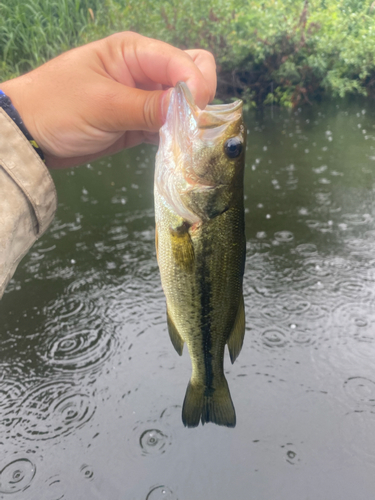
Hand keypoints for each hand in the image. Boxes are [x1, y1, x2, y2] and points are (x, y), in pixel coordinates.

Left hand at [1, 32, 215, 167]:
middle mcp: (144, 71)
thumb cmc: (58, 108)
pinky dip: (176, 137)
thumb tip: (190, 110)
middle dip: (198, 99)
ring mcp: (144, 98)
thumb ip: (148, 107)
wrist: (30, 135)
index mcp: (134, 52)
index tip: (196, 115)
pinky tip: (176, 151)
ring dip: (189, 122)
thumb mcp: (103, 105)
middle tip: (192, 126)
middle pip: (191, 75)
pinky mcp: (140, 123)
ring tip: (186, 144)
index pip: (183, 60)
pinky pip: (169, 127)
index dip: (196, 85)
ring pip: (183, 104)